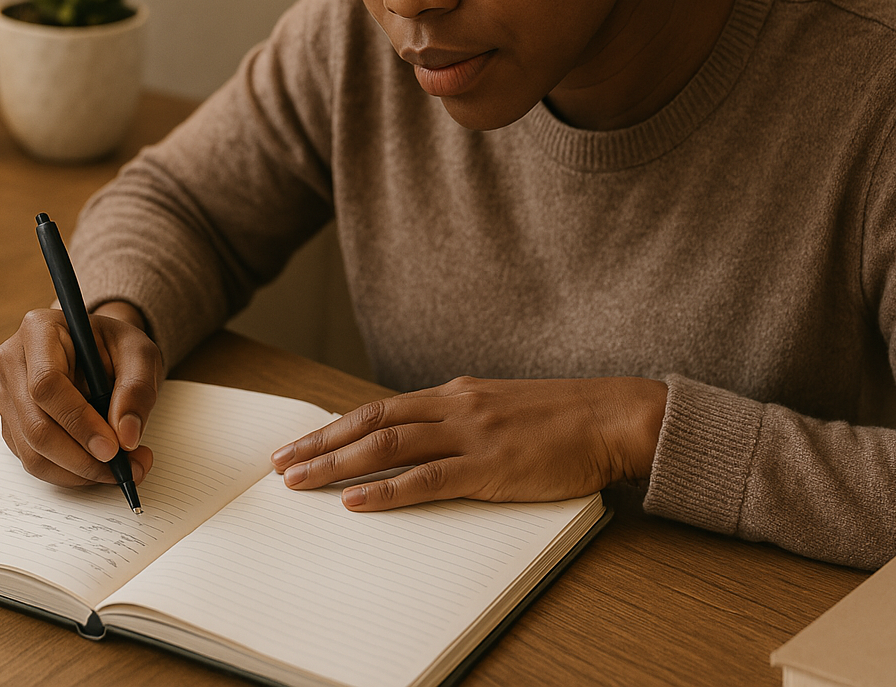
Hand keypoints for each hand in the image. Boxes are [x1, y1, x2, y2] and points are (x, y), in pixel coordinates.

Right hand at [0, 301, 162, 487]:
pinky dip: (71, 473)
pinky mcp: (13, 424)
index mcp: (39, 331)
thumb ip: (138, 389)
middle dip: (83, 457)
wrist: (100, 350)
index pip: (46, 384)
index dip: (78, 422)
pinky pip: (35, 461)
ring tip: (125, 467)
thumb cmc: (116, 346)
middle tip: (126, 467)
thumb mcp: (141, 353)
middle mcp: (13, 363)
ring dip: (80, 472)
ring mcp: (8, 396)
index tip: (113, 447)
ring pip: (32, 452)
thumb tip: (126, 436)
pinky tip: (102, 465)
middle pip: (35, 426)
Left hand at [270, 376, 667, 510]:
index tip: (302, 443)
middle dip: (320, 444)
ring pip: (387, 446)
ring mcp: (472, 435)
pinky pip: (427, 479)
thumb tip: (427, 440)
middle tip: (280, 464)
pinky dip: (387, 491)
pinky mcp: (491, 467)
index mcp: (457, 394)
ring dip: (337, 465)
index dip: (335, 427)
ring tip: (299, 482)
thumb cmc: (566, 419)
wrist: (614, 416)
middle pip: (371, 422)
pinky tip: (356, 502)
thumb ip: (465, 421)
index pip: (380, 408)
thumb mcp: (504, 409)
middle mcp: (455, 407)